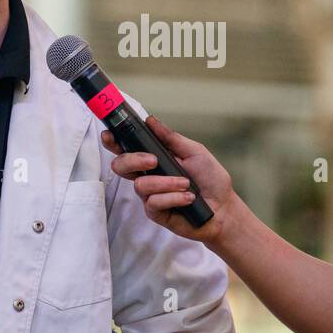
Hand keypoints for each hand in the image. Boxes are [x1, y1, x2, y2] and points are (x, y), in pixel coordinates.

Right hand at [101, 115, 240, 244]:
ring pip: (140, 185)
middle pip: (121, 165)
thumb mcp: (194, 152)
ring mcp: (150, 195)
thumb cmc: (211, 180)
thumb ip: (171, 138)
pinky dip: (173, 198)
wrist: (223, 208)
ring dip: (166, 183)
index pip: (127, 148)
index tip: (109, 134)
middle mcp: (148, 175)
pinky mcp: (155, 212)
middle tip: (153, 160)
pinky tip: (188, 199)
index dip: (113, 141)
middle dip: (133, 160)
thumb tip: (150, 120)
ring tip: (186, 184)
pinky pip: (153, 202)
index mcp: (154, 157)